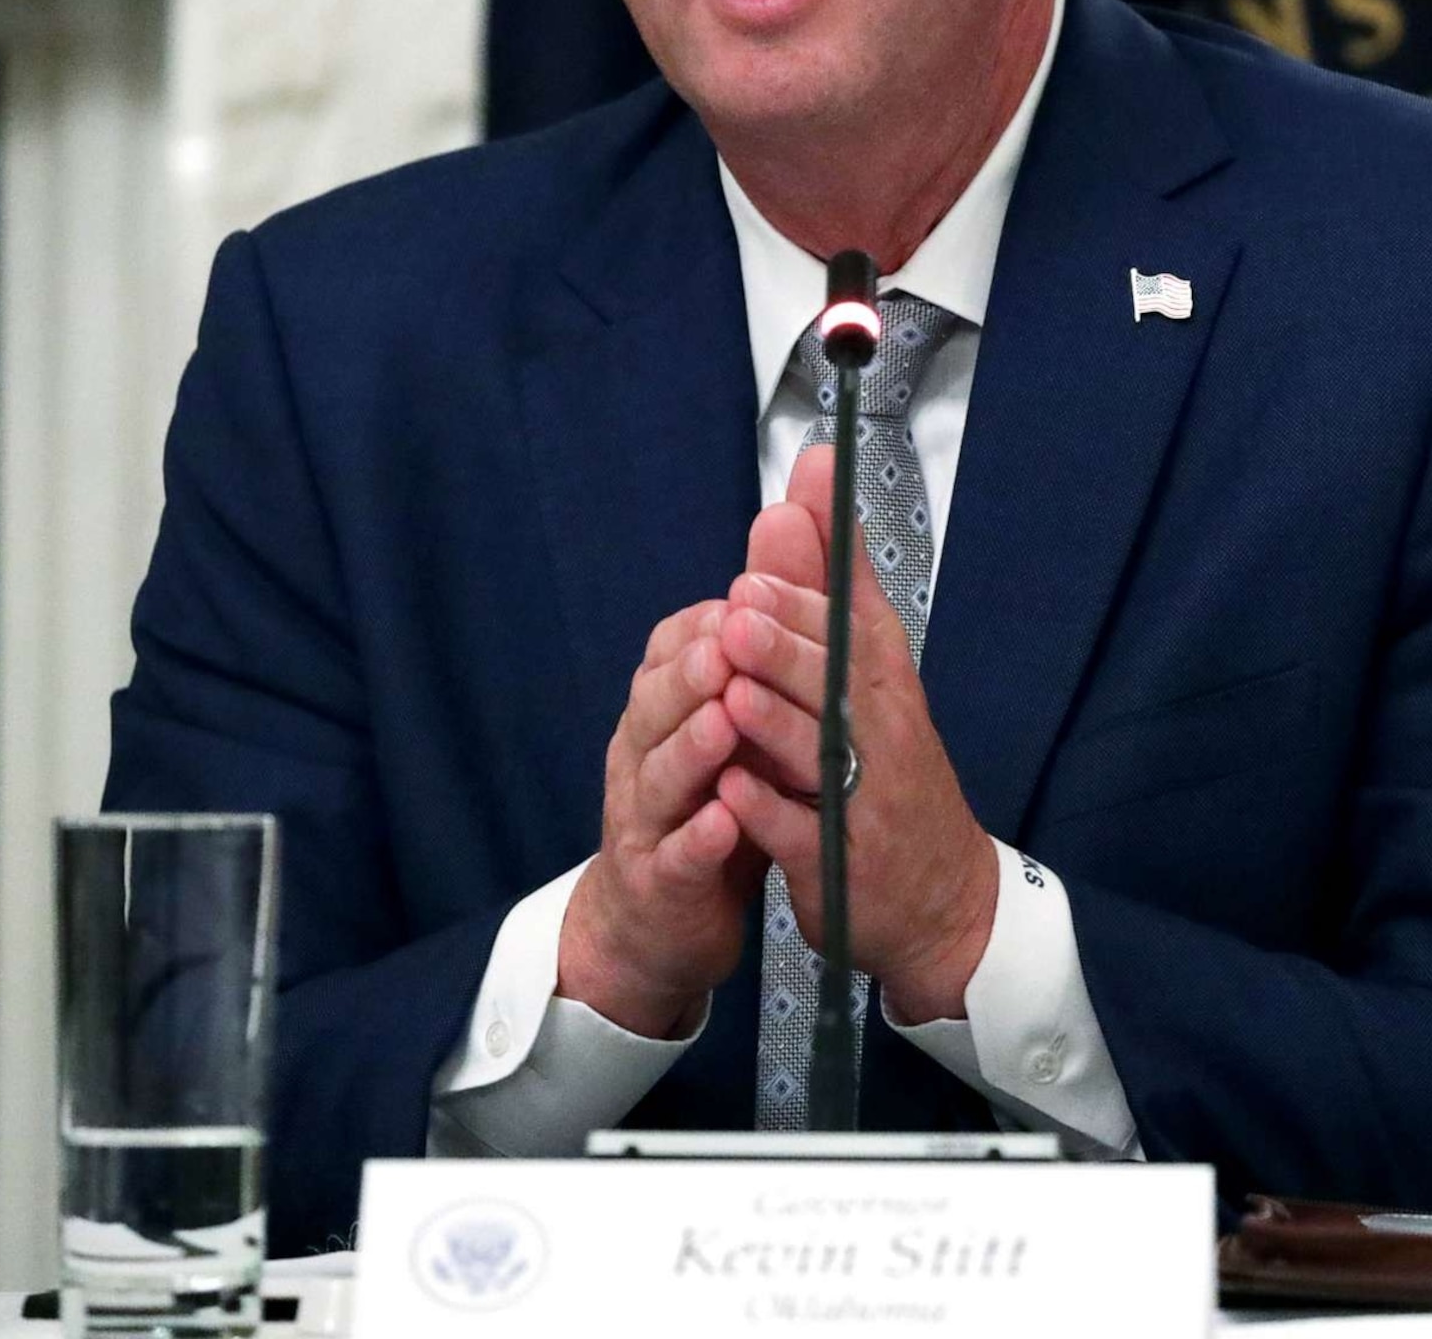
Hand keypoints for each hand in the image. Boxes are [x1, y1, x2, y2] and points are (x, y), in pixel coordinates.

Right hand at [558, 595, 768, 1036]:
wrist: (662, 916)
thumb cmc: (714, 796)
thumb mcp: (741, 711)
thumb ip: (763, 622)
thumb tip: (786, 516)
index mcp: (666, 707)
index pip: (674, 650)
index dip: (706, 626)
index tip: (743, 599)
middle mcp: (646, 753)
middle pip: (657, 703)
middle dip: (692, 675)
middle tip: (727, 649)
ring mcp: (646, 819)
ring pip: (659, 776)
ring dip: (691, 747)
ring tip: (724, 722)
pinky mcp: (660, 881)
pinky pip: (676, 857)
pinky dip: (698, 838)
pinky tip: (724, 822)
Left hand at [712, 444, 999, 1022]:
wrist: (943, 899)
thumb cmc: (890, 770)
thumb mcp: (868, 672)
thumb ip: (832, 582)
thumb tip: (806, 484)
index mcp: (886, 685)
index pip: (858, 622)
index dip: (816, 582)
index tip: (776, 535)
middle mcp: (885, 735)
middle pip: (842, 681)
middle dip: (792, 643)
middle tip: (741, 604)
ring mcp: (867, 802)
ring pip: (823, 755)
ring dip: (779, 721)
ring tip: (732, 689)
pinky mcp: (843, 864)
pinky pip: (805, 836)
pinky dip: (770, 813)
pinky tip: (731, 789)